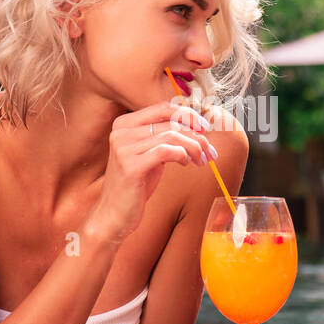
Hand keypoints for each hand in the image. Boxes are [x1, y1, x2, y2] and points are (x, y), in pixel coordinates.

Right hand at [87, 100, 216, 242]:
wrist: (113, 215)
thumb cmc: (135, 185)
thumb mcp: (149, 154)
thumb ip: (163, 137)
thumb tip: (195, 125)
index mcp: (124, 123)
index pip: (163, 108)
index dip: (188, 115)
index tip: (205, 127)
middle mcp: (121, 132)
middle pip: (170, 122)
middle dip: (197, 135)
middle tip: (210, 150)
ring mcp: (124, 148)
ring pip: (171, 136)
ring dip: (194, 147)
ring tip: (202, 160)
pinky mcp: (130, 166)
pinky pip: (165, 151)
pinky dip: (182, 155)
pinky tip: (186, 163)